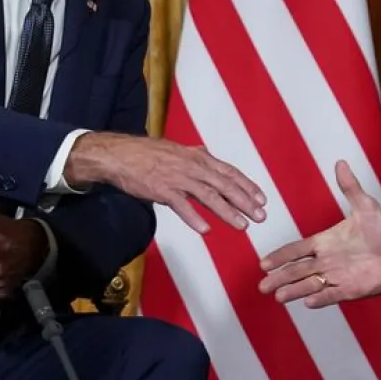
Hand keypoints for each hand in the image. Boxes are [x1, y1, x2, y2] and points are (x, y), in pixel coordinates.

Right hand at [66, 132, 265, 233]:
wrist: (119, 154)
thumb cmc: (146, 154)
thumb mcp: (176, 149)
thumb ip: (193, 155)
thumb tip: (206, 153)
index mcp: (197, 157)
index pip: (229, 172)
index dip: (247, 186)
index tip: (262, 199)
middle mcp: (192, 166)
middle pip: (225, 185)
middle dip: (245, 202)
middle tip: (260, 216)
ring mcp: (177, 178)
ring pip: (209, 196)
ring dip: (227, 212)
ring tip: (242, 226)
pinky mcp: (162, 190)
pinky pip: (181, 206)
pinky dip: (194, 218)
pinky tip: (206, 230)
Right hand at [258, 160, 380, 308]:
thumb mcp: (366, 206)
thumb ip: (350, 188)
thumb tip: (341, 163)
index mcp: (326, 241)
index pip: (297, 250)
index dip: (281, 256)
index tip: (264, 263)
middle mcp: (328, 260)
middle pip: (298, 271)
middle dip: (280, 278)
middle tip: (262, 286)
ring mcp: (339, 276)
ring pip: (311, 284)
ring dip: (295, 290)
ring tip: (278, 297)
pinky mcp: (352, 289)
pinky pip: (333, 294)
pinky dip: (321, 298)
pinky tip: (308, 302)